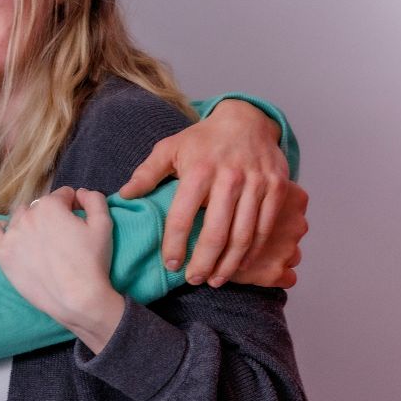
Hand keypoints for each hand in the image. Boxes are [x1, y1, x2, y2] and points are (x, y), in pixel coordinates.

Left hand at [0, 187, 125, 352]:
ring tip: (42, 243)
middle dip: (52, 216)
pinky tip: (13, 238)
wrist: (77, 299)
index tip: (79, 223)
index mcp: (50, 205)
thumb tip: (80, 193)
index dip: (74, 207)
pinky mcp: (2, 254)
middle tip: (63, 238)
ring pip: (19, 217)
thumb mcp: (104, 224)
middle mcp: (27, 215)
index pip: (63, 195)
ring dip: (30, 223)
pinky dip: (0, 230)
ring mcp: (12, 235)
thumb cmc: (92, 262)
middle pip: (40, 206)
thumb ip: (94, 199)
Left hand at [119, 100, 293, 285]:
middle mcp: (230, 177)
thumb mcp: (170, 148)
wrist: (247, 120)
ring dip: (228, 264)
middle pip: (215, 233)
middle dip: (203, 263)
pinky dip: (253, 252)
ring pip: (243, 236)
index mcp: (199, 169)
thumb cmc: (203, 140)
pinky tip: (239, 265)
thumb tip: (123, 195)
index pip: (182, 216)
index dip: (174, 245)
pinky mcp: (277, 189)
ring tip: (214, 280)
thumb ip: (147, 173)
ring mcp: (256, 183)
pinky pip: (264, 228)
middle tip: (193, 279)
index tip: (170, 264)